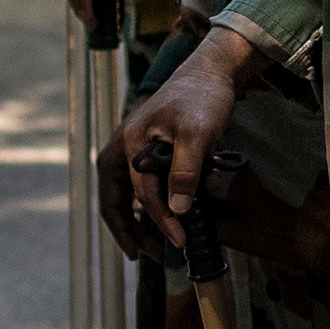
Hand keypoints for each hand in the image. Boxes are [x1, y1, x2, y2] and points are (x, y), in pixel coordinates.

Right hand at [109, 35, 250, 252]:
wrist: (212, 72)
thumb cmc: (202, 98)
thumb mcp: (197, 135)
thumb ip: (184, 173)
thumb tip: (176, 212)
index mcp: (128, 144)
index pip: (140, 195)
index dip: (158, 222)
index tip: (178, 242)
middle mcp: (125, 149)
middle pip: (116, 199)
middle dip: (130, 230)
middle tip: (149, 256)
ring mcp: (136, 151)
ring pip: (128, 195)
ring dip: (140, 222)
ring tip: (157, 247)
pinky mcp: (151, 152)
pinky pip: (145, 185)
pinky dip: (152, 204)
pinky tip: (171, 217)